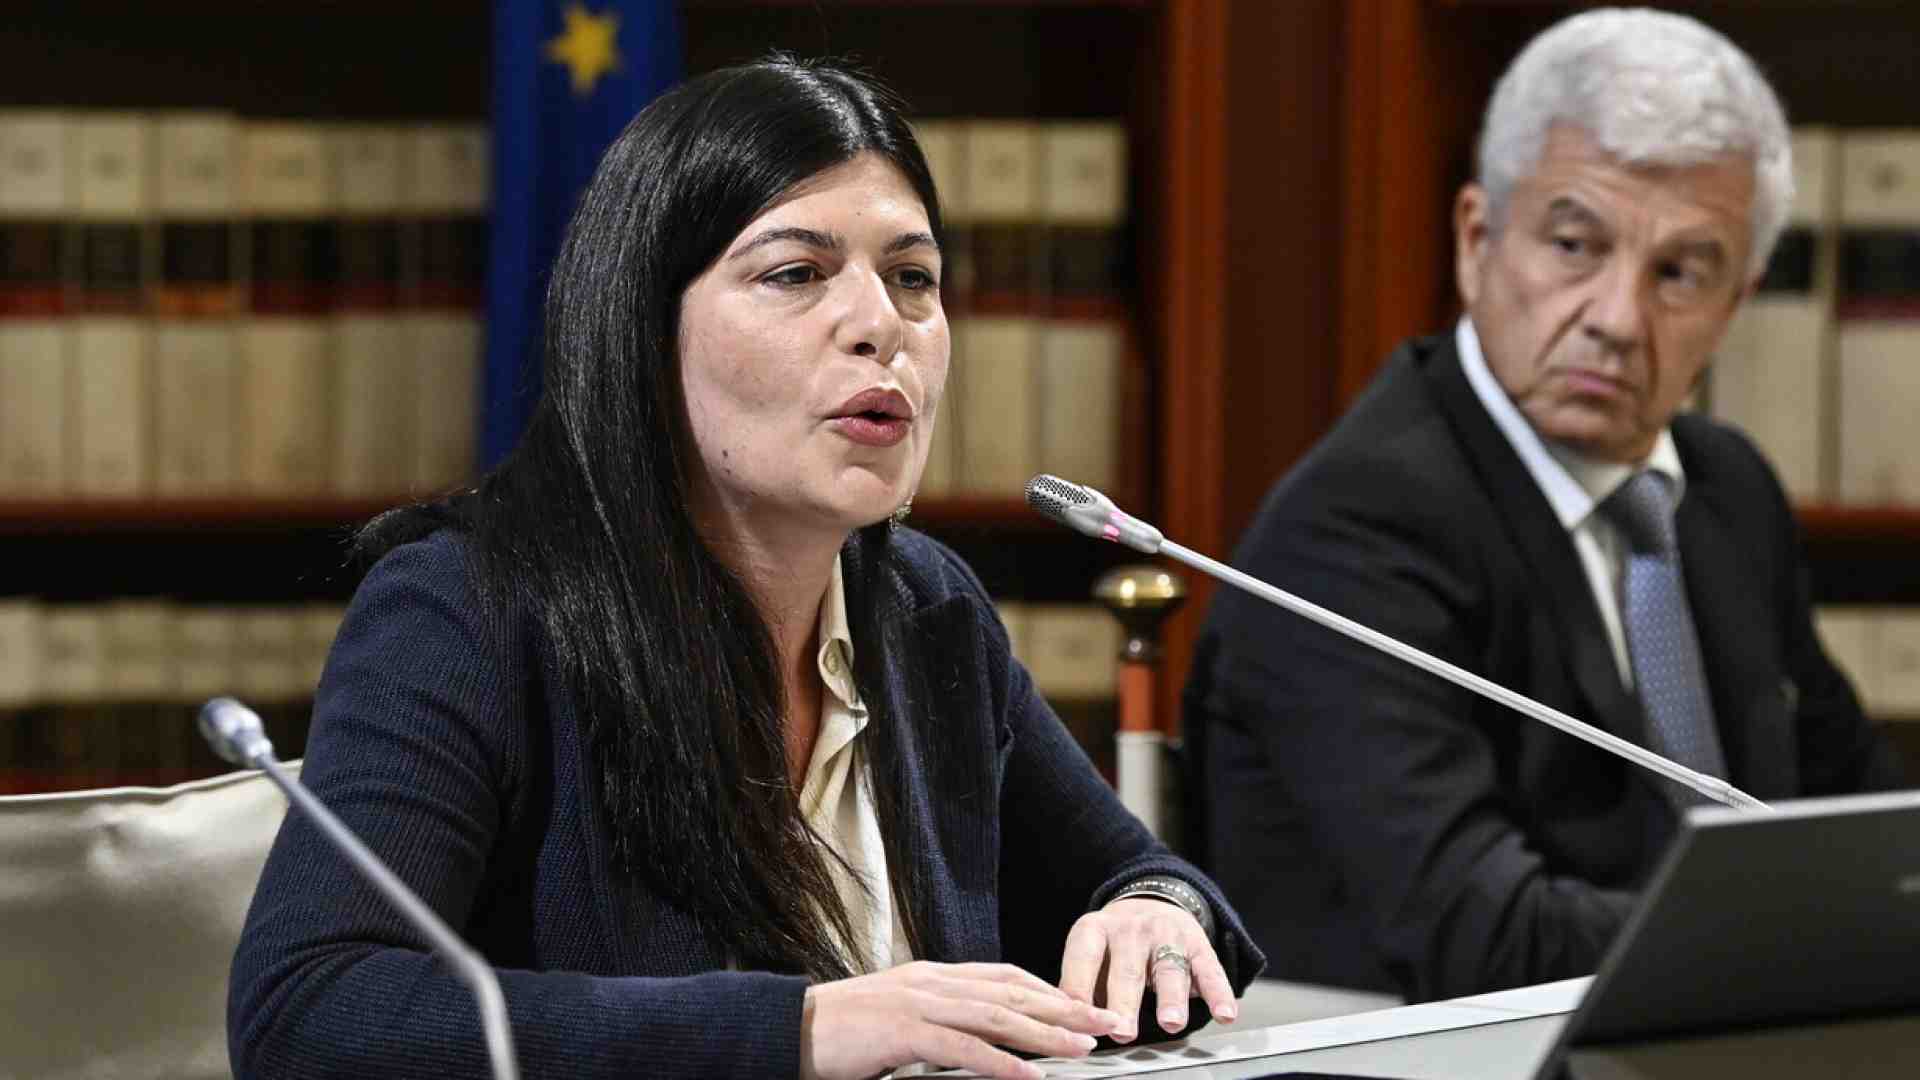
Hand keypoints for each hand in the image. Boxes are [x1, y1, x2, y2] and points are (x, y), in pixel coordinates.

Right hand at [799, 960, 1123, 1079]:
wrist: (792, 1028)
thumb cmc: (844, 1032)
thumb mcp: (900, 1017)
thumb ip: (939, 1019)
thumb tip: (978, 1037)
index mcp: (934, 976)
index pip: (1005, 977)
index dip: (1048, 991)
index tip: (1083, 1006)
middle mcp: (933, 981)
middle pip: (1013, 993)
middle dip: (1065, 1009)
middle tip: (1105, 1022)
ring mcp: (919, 1003)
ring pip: (997, 1016)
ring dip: (1045, 1034)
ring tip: (1082, 1049)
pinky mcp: (903, 1031)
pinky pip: (962, 1047)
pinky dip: (999, 1061)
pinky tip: (1027, 1075)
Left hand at [1058, 897, 1237, 1042]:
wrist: (1153, 900)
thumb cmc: (1114, 944)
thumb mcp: (1090, 952)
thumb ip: (1082, 985)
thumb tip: (1071, 1026)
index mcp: (1095, 929)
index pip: (1083, 959)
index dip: (1079, 989)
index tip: (1079, 1020)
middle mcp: (1131, 929)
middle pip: (1127, 970)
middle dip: (1124, 1003)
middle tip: (1122, 1032)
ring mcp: (1167, 935)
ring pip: (1170, 969)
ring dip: (1170, 998)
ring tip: (1170, 1023)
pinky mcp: (1199, 945)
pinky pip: (1210, 971)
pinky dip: (1219, 993)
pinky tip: (1224, 1014)